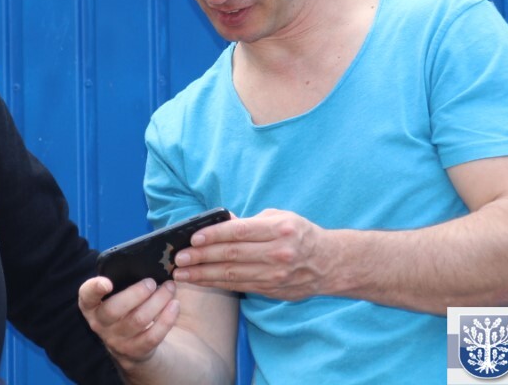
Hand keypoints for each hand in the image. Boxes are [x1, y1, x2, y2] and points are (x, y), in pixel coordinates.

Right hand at [78, 276, 180, 365]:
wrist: (142, 343)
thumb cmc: (132, 307)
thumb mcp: (123, 293)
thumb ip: (126, 278)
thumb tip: (148, 257)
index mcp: (93, 306)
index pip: (86, 297)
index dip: (94, 288)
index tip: (107, 282)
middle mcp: (101, 324)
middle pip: (114, 309)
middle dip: (136, 292)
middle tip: (152, 282)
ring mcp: (117, 341)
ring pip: (138, 320)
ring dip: (158, 301)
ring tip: (170, 288)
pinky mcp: (137, 352)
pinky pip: (153, 336)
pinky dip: (167, 318)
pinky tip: (174, 305)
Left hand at [172, 208, 326, 300]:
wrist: (328, 263)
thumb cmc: (300, 233)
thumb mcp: (280, 218)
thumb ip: (250, 221)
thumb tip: (221, 222)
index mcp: (279, 229)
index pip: (240, 232)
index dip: (214, 235)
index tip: (193, 238)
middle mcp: (278, 253)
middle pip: (232, 255)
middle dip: (202, 257)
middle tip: (179, 258)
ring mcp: (275, 274)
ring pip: (232, 274)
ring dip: (204, 274)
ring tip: (182, 273)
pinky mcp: (272, 289)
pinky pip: (240, 286)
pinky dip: (218, 283)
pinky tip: (201, 280)